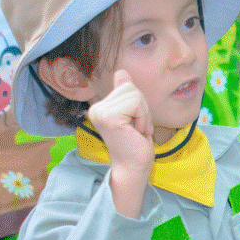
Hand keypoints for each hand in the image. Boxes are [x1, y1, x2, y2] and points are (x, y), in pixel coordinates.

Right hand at [87, 70, 153, 217]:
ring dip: (144, 114)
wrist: (134, 167)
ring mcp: (100, 112)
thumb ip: (126, 95)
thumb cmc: (136, 144)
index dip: (139, 104)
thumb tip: (121, 72)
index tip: (136, 123)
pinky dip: (143, 117)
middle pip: (131, 88)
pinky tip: (137, 132)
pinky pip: (136, 103)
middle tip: (137, 128)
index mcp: (100, 107)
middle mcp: (96, 108)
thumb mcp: (134, 114)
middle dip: (143, 108)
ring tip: (137, 130)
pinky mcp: (109, 117)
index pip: (127, 85)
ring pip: (135, 94)